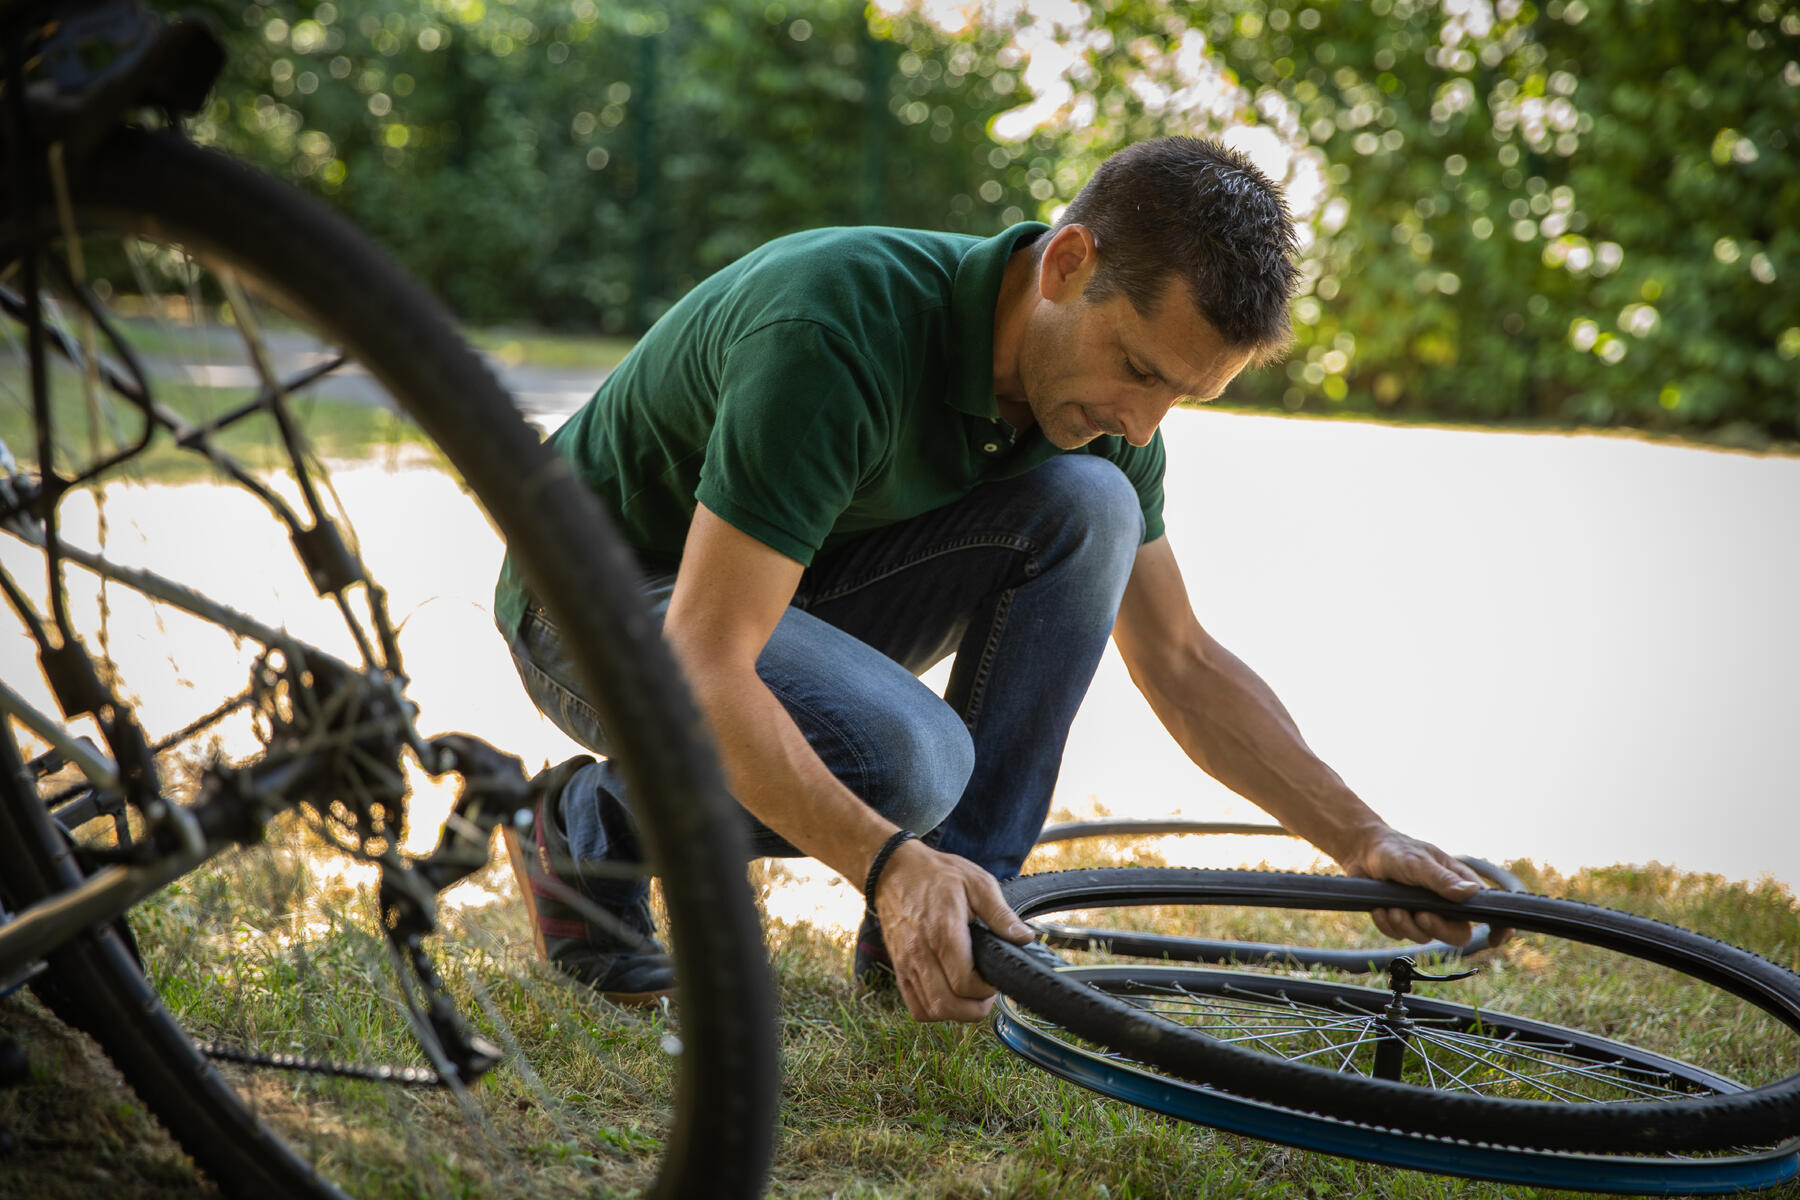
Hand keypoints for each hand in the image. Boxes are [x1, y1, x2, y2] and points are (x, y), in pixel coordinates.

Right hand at [870, 840, 1033, 1022]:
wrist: (893, 870)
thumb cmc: (936, 874)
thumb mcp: (976, 882)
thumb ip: (1000, 913)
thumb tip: (1024, 938)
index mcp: (943, 932)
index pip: (964, 983)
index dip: (986, 990)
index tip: (994, 977)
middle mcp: (920, 953)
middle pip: (947, 1005)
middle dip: (974, 1008)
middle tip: (986, 993)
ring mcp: (906, 963)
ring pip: (930, 1011)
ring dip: (956, 1012)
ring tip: (970, 995)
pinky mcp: (899, 968)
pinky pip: (915, 1006)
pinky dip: (935, 1010)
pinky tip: (949, 995)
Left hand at [1338, 825, 1485, 945]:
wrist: (1361, 851)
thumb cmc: (1396, 851)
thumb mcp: (1419, 863)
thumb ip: (1442, 880)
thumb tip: (1472, 893)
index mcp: (1458, 886)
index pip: (1486, 911)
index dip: (1498, 928)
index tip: (1495, 940)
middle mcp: (1444, 903)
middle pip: (1457, 934)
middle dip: (1437, 928)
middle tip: (1421, 915)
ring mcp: (1423, 913)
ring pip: (1424, 937)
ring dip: (1405, 924)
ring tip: (1391, 906)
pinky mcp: (1401, 920)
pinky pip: (1399, 935)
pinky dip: (1387, 924)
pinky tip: (1380, 908)